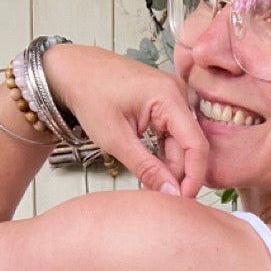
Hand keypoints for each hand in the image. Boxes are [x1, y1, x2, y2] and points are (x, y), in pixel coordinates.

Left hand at [43, 43, 207, 196]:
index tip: (182, 199)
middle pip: (190, 146)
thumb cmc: (89, 94)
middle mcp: (177, 93)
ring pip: (182, 144)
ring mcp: (173, 98)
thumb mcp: (116, 139)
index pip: (196, 144)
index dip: (194, 177)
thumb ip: (146, 168)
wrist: (74, 71)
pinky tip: (152, 169)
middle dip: (179, 174)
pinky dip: (164, 156)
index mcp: (168, 95)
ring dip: (170, 167)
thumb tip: (171, 193)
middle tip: (161, 196)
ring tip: (151, 183)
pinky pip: (174, 136)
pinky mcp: (166, 105)